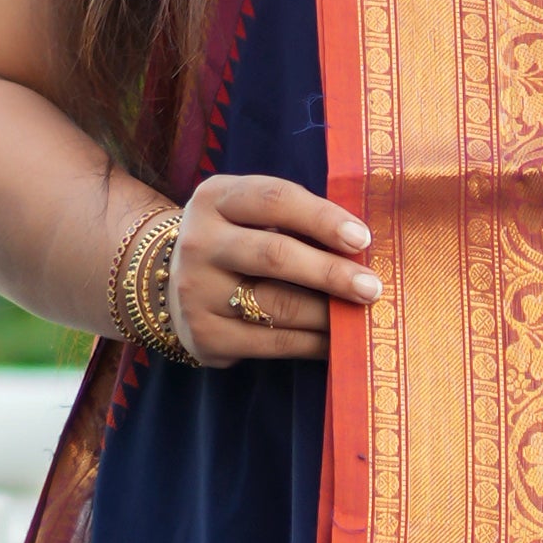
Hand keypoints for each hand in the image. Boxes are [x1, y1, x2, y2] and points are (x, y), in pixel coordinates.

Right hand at [167, 174, 380, 364]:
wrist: (169, 284)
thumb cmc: (235, 240)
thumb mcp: (249, 214)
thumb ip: (294, 219)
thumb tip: (363, 246)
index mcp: (216, 199)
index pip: (275, 200)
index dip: (322, 218)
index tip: (362, 239)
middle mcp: (200, 243)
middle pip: (275, 255)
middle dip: (330, 272)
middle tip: (372, 287)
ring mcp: (197, 292)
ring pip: (278, 306)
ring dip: (328, 314)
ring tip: (362, 316)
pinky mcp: (206, 336)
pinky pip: (273, 343)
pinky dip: (315, 344)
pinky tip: (338, 342)